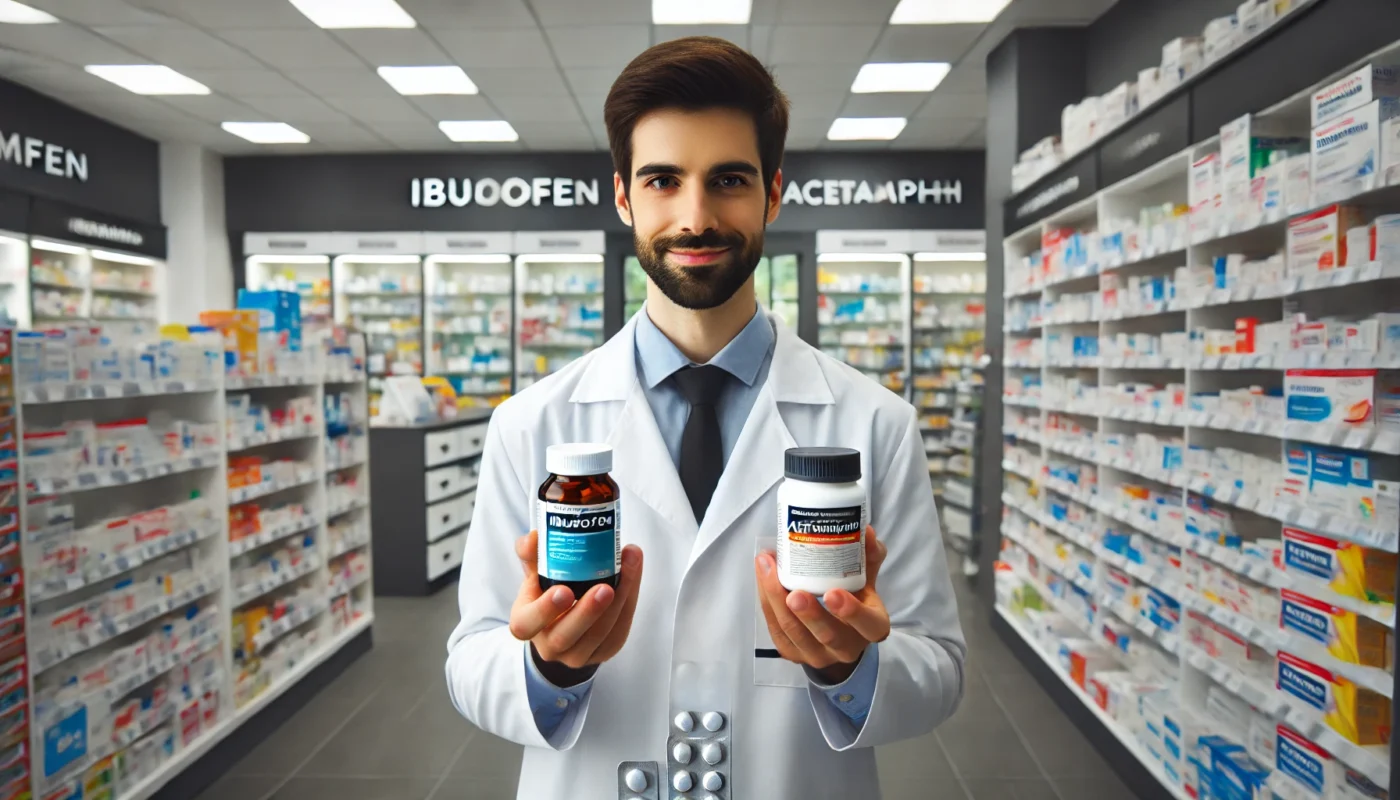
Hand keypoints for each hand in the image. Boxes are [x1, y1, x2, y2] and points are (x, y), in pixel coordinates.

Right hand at [508, 530, 643, 685]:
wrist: (564, 623)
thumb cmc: (546, 593)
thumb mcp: (535, 575)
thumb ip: (532, 555)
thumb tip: (534, 536)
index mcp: (527, 625)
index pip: (526, 624)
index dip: (545, 610)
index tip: (563, 590)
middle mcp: (550, 646)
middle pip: (567, 636)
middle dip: (588, 612)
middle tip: (605, 587)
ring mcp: (578, 654)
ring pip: (600, 634)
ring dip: (618, 601)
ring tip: (630, 567)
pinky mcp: (605, 650)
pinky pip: (618, 630)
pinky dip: (629, 601)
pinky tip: (633, 574)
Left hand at [755, 526, 889, 683]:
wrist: (837, 630)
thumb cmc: (853, 597)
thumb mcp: (865, 578)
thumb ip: (867, 557)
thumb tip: (865, 530)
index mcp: (871, 627)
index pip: (869, 626)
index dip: (852, 613)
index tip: (833, 593)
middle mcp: (846, 648)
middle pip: (827, 635)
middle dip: (809, 614)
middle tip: (795, 592)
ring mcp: (817, 655)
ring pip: (794, 633)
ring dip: (777, 600)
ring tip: (768, 568)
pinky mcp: (792, 653)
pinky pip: (776, 630)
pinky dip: (767, 602)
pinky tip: (762, 576)